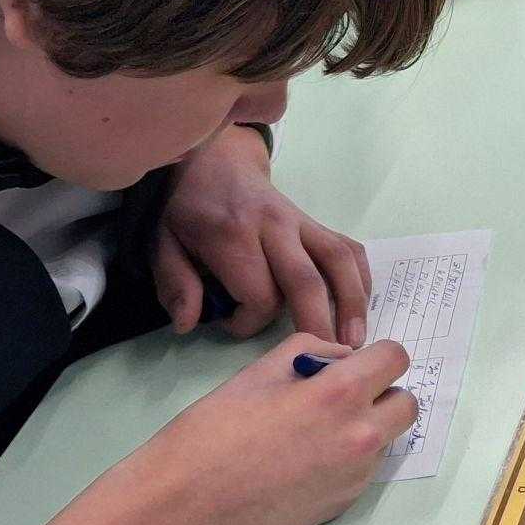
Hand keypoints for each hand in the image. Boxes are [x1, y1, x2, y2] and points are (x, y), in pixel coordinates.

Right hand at [46, 335, 417, 524]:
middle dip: (381, 392)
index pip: (396, 358)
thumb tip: (345, 357)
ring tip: (317, 430)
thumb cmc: (213, 432)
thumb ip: (314, 351)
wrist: (183, 507)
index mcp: (340, 393)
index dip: (376, 356)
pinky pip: (367, 469)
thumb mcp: (260, 370)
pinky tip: (306, 460)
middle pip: (406, 402)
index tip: (356, 363)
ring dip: (369, 426)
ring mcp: (357, 475)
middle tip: (341, 396)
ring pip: (388, 437)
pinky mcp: (345, 504)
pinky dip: (350, 458)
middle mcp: (360, 435)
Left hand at [156, 124, 374, 343]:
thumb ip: (175, 284)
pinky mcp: (317, 222)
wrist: (216, 164)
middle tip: (324, 361)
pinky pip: (349, 249)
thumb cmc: (189, 210)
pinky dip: (360, 278)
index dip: (249, 322)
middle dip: (317, 324)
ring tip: (354, 340)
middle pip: (306, 280)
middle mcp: (274, 226)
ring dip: (352, 303)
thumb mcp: (163, 243)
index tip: (231, 325)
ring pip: (339, 262)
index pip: (257, 293)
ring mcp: (301, 221)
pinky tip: (360, 307)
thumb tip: (189, 324)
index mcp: (233, 234)